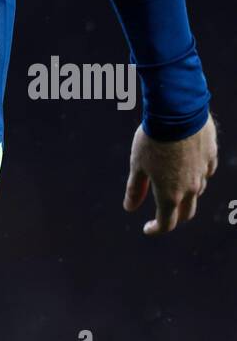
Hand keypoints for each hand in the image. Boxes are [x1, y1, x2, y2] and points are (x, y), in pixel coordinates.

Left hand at [123, 114, 217, 235]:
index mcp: (170, 194)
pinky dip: (197, 174)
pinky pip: (206, 172)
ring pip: (198, 192)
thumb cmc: (152, 138)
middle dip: (174, 217)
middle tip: (162, 213)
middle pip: (186, 213)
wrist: (177, 111)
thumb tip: (129, 208)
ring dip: (186, 194)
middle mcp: (190, 188)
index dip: (156, 229)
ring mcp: (203, 173)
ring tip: (171, 182)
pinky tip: (188, 166)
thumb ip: (135, 188)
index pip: (166, 223)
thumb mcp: (137, 164)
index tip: (147, 228)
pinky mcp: (211, 156)